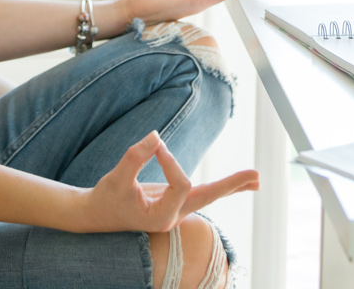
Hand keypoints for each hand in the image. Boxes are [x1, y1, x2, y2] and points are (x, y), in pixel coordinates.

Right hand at [76, 131, 258, 233]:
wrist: (95, 216)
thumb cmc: (105, 198)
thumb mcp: (115, 178)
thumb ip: (135, 157)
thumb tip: (157, 136)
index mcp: (161, 217)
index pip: (180, 184)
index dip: (171, 161)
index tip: (154, 145)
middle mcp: (173, 216)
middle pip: (208, 198)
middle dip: (231, 185)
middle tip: (257, 176)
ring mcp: (175, 210)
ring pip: (208, 197)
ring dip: (231, 186)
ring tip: (256, 180)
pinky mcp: (174, 202)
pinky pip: (200, 193)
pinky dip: (219, 188)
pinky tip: (237, 184)